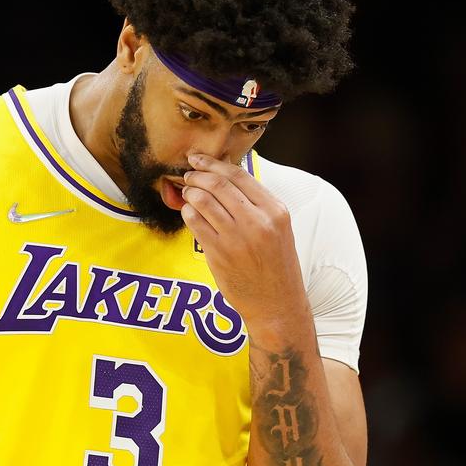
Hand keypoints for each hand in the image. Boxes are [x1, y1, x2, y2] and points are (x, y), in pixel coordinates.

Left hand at [180, 153, 307, 330]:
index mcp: (276, 211)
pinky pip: (195, 223)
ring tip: (187, 193)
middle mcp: (258, 222)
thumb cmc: (276, 266)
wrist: (277, 305)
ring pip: (203, 201)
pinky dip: (188, 213)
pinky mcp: (219, 254)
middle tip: (188, 175)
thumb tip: (225, 175)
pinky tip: (189, 213)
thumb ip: (256, 204)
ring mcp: (237, 238)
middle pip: (218, 184)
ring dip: (190, 193)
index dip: (214, 163)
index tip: (199, 159)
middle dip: (197, 175)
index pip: (239, 175)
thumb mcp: (278, 229)